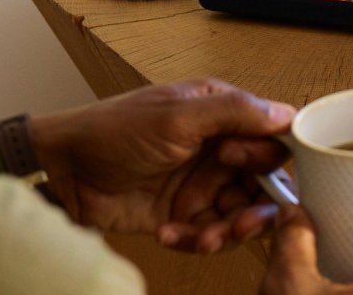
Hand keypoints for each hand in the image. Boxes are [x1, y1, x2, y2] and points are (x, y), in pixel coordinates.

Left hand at [29, 80, 296, 253]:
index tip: (237, 164)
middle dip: (255, 207)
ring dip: (227, 231)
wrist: (65, 172)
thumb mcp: (176, 116)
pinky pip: (210, 234)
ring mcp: (201, 182)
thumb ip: (233, 113)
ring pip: (241, 214)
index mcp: (218, 112)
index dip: (264, 157)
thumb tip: (286, 114)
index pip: (270, 136)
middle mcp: (216, 147)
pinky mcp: (184, 214)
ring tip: (205, 237)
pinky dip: (196, 240)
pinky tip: (169, 234)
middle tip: (237, 221)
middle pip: (263, 184)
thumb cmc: (112, 131)